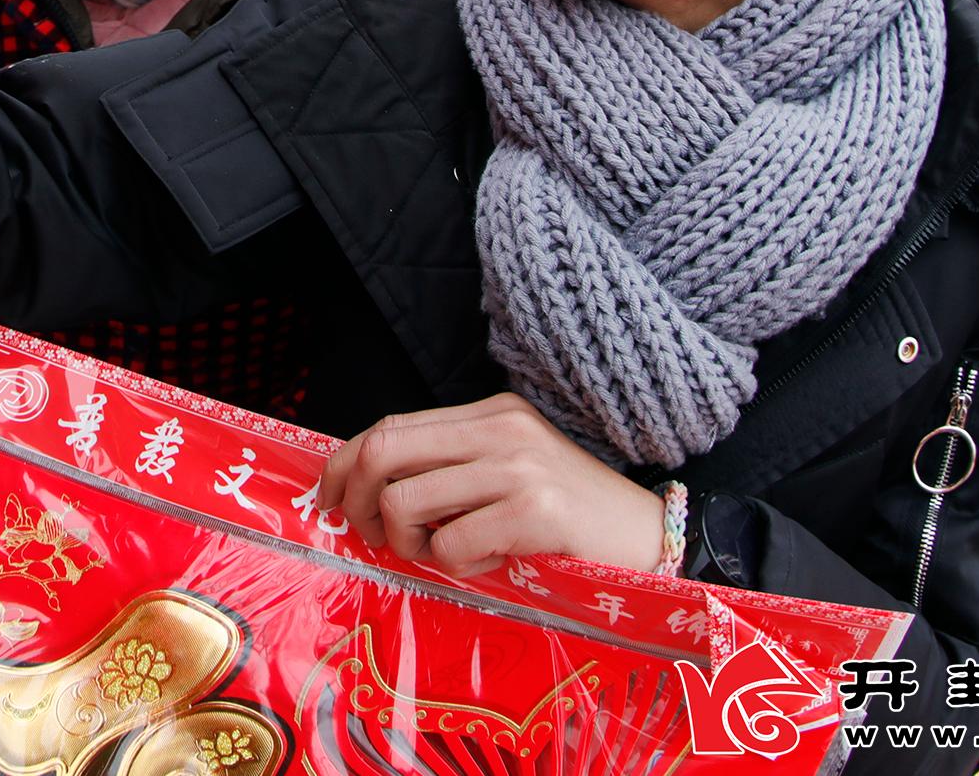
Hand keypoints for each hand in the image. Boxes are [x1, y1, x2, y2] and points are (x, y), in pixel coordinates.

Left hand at [314, 393, 665, 576]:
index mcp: (490, 413)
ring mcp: (518, 467)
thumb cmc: (570, 519)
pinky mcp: (533, 512)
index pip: (389, 426)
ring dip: (408, 543)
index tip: (328, 499)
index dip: (343, 463)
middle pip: (384, 453)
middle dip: (355, 502)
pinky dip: (457, 565)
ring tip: (445, 552)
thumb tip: (363, 491)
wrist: (650, 540)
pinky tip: (490, 562)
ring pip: (405, 501)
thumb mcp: (506, 473)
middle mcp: (501, 429)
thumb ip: (449, 470)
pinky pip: (450, 545)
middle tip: (369, 537)